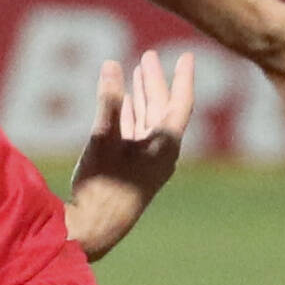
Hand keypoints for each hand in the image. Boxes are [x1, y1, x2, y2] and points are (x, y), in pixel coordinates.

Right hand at [66, 50, 194, 262]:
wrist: (97, 228)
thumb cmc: (103, 186)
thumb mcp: (104, 139)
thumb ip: (109, 101)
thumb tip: (111, 64)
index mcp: (164, 144)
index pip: (181, 102)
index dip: (183, 77)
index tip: (187, 55)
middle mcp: (161, 151)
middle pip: (163, 108)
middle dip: (156, 81)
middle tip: (150, 56)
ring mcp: (147, 160)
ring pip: (149, 119)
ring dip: (143, 95)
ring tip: (137, 71)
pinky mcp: (132, 168)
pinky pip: (136, 132)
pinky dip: (131, 113)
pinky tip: (124, 103)